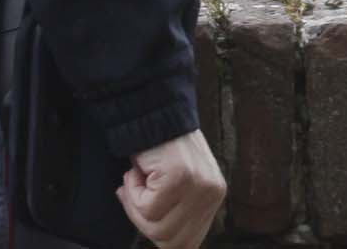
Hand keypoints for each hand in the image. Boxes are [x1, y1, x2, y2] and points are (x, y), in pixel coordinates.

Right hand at [118, 128, 224, 248]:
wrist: (154, 111)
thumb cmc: (160, 148)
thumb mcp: (176, 185)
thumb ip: (172, 211)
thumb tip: (157, 239)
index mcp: (214, 197)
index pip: (188, 243)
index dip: (160, 237)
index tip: (145, 220)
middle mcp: (212, 194)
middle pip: (168, 239)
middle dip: (142, 220)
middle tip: (136, 191)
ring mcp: (198, 187)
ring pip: (154, 225)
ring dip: (135, 202)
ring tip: (140, 175)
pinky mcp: (179, 178)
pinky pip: (146, 206)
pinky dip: (132, 189)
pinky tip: (139, 168)